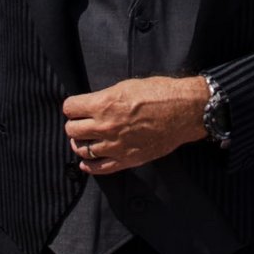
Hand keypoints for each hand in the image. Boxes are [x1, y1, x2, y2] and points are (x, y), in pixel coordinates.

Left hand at [62, 76, 209, 174]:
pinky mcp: (126, 159)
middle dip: (74, 125)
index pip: (70, 108)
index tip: (76, 108)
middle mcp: (105, 126)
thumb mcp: (126, 86)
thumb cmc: (159, 93)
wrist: (184, 112)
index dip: (72, 107)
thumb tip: (91, 105)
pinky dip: (89, 166)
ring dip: (81, 144)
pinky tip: (87, 162)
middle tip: (80, 123)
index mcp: (104, 104)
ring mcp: (115, 145)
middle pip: (72, 130)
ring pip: (82, 149)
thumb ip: (105, 98)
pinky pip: (99, 168)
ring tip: (85, 140)